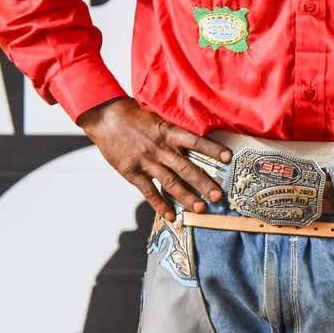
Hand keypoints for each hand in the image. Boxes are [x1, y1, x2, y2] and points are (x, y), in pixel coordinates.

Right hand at [77, 97, 231, 221]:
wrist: (105, 117)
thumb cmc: (133, 116)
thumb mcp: (157, 118)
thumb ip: (173, 132)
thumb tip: (193, 144)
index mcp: (168, 132)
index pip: (195, 141)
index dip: (212, 149)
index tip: (228, 157)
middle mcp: (160, 148)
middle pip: (186, 167)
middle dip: (204, 183)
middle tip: (219, 196)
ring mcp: (146, 161)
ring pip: (170, 182)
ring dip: (186, 197)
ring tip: (201, 209)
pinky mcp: (131, 172)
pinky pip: (148, 192)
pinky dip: (159, 205)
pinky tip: (170, 216)